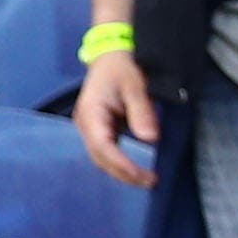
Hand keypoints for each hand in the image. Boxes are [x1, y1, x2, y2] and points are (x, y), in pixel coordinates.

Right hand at [73, 47, 157, 186]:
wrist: (112, 56)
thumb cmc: (124, 67)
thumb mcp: (136, 85)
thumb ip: (142, 111)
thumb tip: (150, 138)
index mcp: (91, 112)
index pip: (103, 147)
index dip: (121, 164)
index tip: (142, 176)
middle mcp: (85, 123)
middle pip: (100, 158)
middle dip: (124, 173)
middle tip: (152, 181)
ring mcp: (89, 127)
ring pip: (101, 158)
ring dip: (121, 172)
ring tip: (147, 179)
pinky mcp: (98, 129)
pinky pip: (106, 152)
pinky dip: (119, 163)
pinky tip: (136, 170)